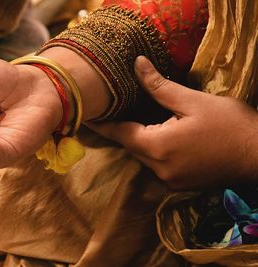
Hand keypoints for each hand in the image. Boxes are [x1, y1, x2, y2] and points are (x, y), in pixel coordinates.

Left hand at [87, 56, 257, 188]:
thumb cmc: (230, 125)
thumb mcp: (193, 101)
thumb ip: (160, 86)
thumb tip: (137, 65)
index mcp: (158, 147)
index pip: (120, 133)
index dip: (102, 125)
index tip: (85, 118)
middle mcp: (159, 168)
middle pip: (131, 145)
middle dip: (121, 130)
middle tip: (111, 112)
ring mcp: (170, 179)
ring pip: (143, 156)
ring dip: (138, 140)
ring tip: (134, 120)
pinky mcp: (180, 183)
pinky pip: (157, 164)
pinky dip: (153, 150)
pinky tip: (159, 136)